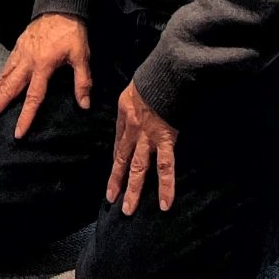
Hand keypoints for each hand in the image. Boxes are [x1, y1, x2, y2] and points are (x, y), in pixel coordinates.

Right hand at [0, 12, 90, 137]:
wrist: (59, 7)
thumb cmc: (71, 32)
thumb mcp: (81, 55)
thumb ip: (82, 81)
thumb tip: (84, 104)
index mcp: (43, 66)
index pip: (33, 97)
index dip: (25, 116)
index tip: (17, 133)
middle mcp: (27, 62)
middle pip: (8, 89)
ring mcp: (19, 54)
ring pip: (1, 78)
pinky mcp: (17, 48)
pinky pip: (4, 68)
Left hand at [105, 80, 178, 215]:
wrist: (167, 69)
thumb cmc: (155, 74)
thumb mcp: (136, 86)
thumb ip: (137, 102)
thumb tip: (140, 109)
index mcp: (125, 113)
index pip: (119, 142)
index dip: (117, 160)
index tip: (115, 173)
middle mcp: (132, 128)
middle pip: (122, 158)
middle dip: (116, 180)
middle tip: (111, 199)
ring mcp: (148, 136)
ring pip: (138, 168)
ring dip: (132, 190)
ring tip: (128, 209)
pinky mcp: (165, 138)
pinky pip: (165, 167)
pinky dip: (166, 187)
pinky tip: (165, 204)